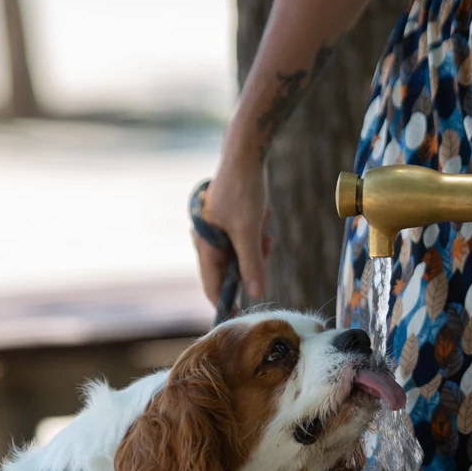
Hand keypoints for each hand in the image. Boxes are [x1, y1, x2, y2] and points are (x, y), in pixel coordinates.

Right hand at [194, 153, 270, 306]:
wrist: (245, 153)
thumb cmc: (243, 190)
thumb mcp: (250, 231)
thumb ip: (252, 263)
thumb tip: (257, 293)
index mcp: (205, 244)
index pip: (211, 285)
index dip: (225, 302)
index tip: (240, 316)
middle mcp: (207, 239)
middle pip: (228, 270)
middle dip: (250, 265)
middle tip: (266, 249)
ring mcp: (216, 229)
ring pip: (239, 253)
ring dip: (256, 247)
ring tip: (265, 228)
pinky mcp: (228, 219)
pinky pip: (244, 238)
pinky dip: (256, 234)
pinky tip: (264, 217)